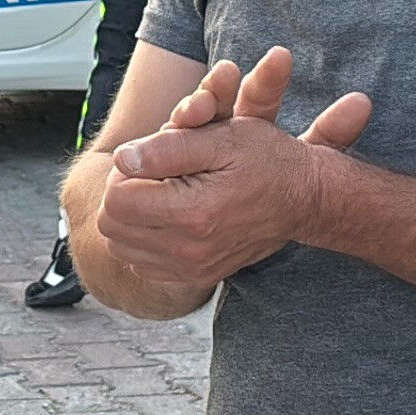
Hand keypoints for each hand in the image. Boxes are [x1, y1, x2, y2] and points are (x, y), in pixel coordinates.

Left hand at [98, 48, 373, 287]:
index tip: (150, 158)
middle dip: (122, 193)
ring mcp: (192, 268)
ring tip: (162, 193)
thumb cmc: (264, 159)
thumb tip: (121, 160)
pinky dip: (143, 240)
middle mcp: (189, 249)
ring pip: (121, 246)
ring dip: (130, 217)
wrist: (304, 199)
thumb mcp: (220, 137)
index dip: (124, 171)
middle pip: (111, 225)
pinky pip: (140, 264)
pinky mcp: (196, 276)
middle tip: (153, 173)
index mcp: (193, 212)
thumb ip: (167, 147)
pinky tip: (168, 217)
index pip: (116, 199)